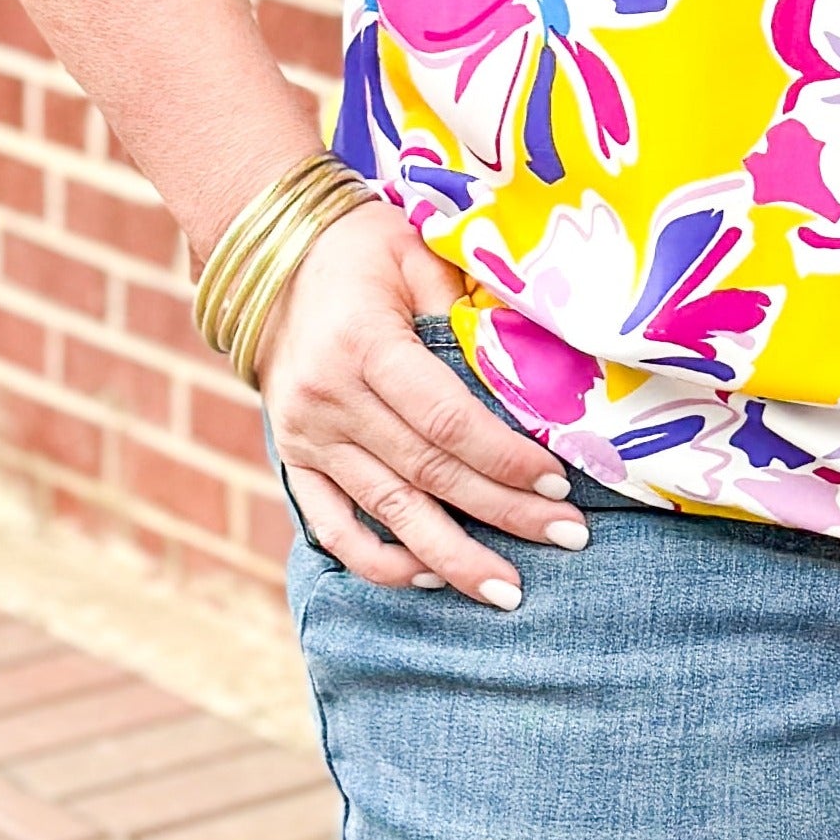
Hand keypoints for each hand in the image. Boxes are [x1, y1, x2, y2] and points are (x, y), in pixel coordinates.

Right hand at [258, 199, 587, 599]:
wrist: (272, 258)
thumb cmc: (363, 249)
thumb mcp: (416, 252)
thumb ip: (464, 305)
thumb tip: (529, 361)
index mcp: (362, 344)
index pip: (444, 418)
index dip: (503, 457)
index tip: (559, 482)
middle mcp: (328, 399)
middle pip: (427, 472)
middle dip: (501, 513)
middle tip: (567, 538)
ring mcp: (306, 437)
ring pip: (387, 512)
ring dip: (452, 557)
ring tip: (508, 590)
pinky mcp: (295, 460)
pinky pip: (334, 527)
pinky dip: (380, 561)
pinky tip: (431, 578)